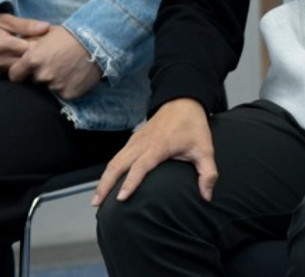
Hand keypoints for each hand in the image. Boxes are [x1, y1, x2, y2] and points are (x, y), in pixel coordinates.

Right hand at [0, 13, 50, 75]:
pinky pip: (13, 72)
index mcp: (2, 44)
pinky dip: (20, 65)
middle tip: (43, 47)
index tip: (46, 40)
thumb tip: (46, 27)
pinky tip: (22, 57)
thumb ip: (26, 25)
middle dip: (37, 55)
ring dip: (28, 62)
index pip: (30, 49)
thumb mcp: (7, 20)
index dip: (41, 45)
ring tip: (32, 51)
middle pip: (27, 62)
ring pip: (21, 69)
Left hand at [8, 25, 102, 99]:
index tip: (26, 71)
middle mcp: (42, 74)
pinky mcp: (69, 93)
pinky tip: (75, 75)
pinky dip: (68, 86)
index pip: (14, 75)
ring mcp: (56, 86)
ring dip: (55, 81)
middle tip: (55, 64)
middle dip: (40, 75)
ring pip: (49, 88)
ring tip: (67, 68)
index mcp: (33, 59)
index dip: (20, 73)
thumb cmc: (71, 34)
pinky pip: (63, 93)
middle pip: (34, 81)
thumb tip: (18, 50)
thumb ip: (30, 45)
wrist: (98, 41)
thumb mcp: (47, 34)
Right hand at [92, 98, 217, 206]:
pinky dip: (109, 170)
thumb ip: (208, 173)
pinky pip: (117, 156)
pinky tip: (106, 182)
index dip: (130, 183)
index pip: (140, 166)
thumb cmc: (193, 125)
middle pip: (118, 164)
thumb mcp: (205, 149)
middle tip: (97, 204)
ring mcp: (136, 140)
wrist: (183, 101)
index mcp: (159, 146)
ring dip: (104, 179)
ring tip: (96, 199)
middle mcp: (143, 143)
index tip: (121, 198)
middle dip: (106, 184)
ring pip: (114, 160)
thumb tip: (207, 196)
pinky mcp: (133, 139)